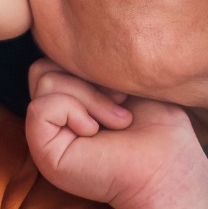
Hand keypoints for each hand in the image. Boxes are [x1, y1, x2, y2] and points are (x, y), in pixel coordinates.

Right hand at [26, 58, 203, 208]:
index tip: (121, 88)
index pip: (53, 58)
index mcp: (68, 101)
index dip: (86, 64)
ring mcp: (46, 136)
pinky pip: (40, 107)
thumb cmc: (156, 124)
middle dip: (86, 78)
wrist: (168, 166)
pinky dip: (73, 110)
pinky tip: (95, 131)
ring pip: (44, 80)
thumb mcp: (118, 78)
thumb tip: (65, 42)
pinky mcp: (44, 152)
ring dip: (89, 96)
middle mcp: (53, 118)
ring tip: (116, 121)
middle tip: (120, 103)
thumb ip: (88, 62)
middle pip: (43, 66)